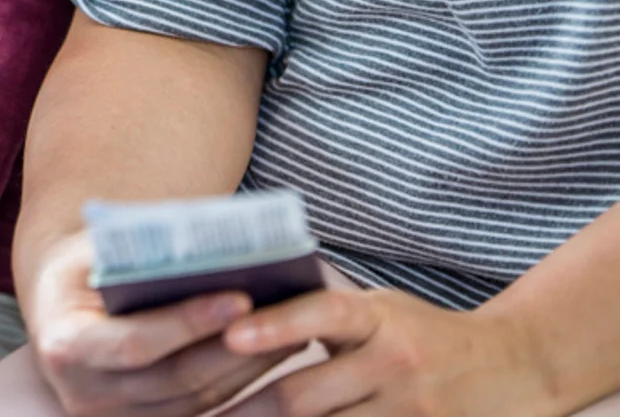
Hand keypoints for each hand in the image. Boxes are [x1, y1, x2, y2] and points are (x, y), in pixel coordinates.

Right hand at [29, 230, 289, 416]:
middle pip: (175, 378)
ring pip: (198, 401)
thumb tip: (210, 247)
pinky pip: (203, 411)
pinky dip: (240, 384)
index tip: (241, 298)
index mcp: (65, 346)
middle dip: (234, 348)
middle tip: (285, 316)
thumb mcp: (96, 251)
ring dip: (249, 368)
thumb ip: (138, 255)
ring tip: (293, 331)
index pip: (135, 342)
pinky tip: (273, 354)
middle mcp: (84, 395)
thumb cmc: (84, 268)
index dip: (189, 323)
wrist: (59, 308)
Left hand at [220, 289, 556, 416]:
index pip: (323, 313)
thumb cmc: (421, 334)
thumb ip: (322, 315)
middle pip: (306, 394)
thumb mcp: (380, 310)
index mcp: (379, 317)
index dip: (275, 325)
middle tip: (202, 416)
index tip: (228, 335)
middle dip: (247, 410)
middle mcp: (396, 361)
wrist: (513, 369)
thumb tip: (236, 315)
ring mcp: (412, 410)